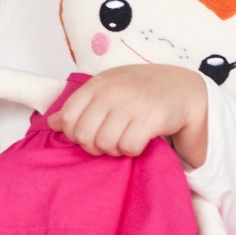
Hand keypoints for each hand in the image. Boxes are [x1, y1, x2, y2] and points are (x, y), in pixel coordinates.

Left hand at [45, 65, 207, 164]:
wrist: (182, 89)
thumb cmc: (142, 91)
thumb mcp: (108, 90)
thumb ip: (81, 105)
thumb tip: (52, 123)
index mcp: (98, 84)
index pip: (69, 117)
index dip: (75, 133)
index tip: (89, 134)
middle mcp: (112, 92)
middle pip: (85, 135)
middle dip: (94, 146)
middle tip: (108, 142)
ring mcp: (131, 104)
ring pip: (105, 144)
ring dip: (114, 150)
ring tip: (124, 140)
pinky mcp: (150, 119)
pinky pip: (128, 147)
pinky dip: (132, 150)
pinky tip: (138, 142)